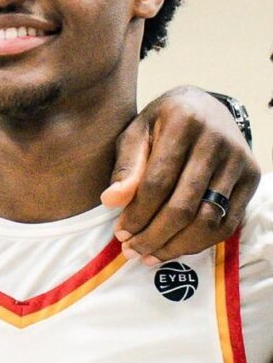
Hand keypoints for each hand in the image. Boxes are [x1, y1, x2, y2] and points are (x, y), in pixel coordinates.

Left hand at [101, 86, 259, 263]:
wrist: (206, 107)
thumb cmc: (163, 124)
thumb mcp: (136, 132)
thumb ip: (125, 166)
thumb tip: (111, 201)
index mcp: (183, 122)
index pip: (158, 181)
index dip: (137, 213)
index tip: (120, 232)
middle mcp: (216, 140)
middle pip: (184, 205)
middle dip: (154, 235)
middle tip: (131, 250)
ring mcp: (238, 160)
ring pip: (208, 219)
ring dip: (176, 245)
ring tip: (149, 255)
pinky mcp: (251, 177)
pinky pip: (228, 223)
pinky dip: (200, 242)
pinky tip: (175, 248)